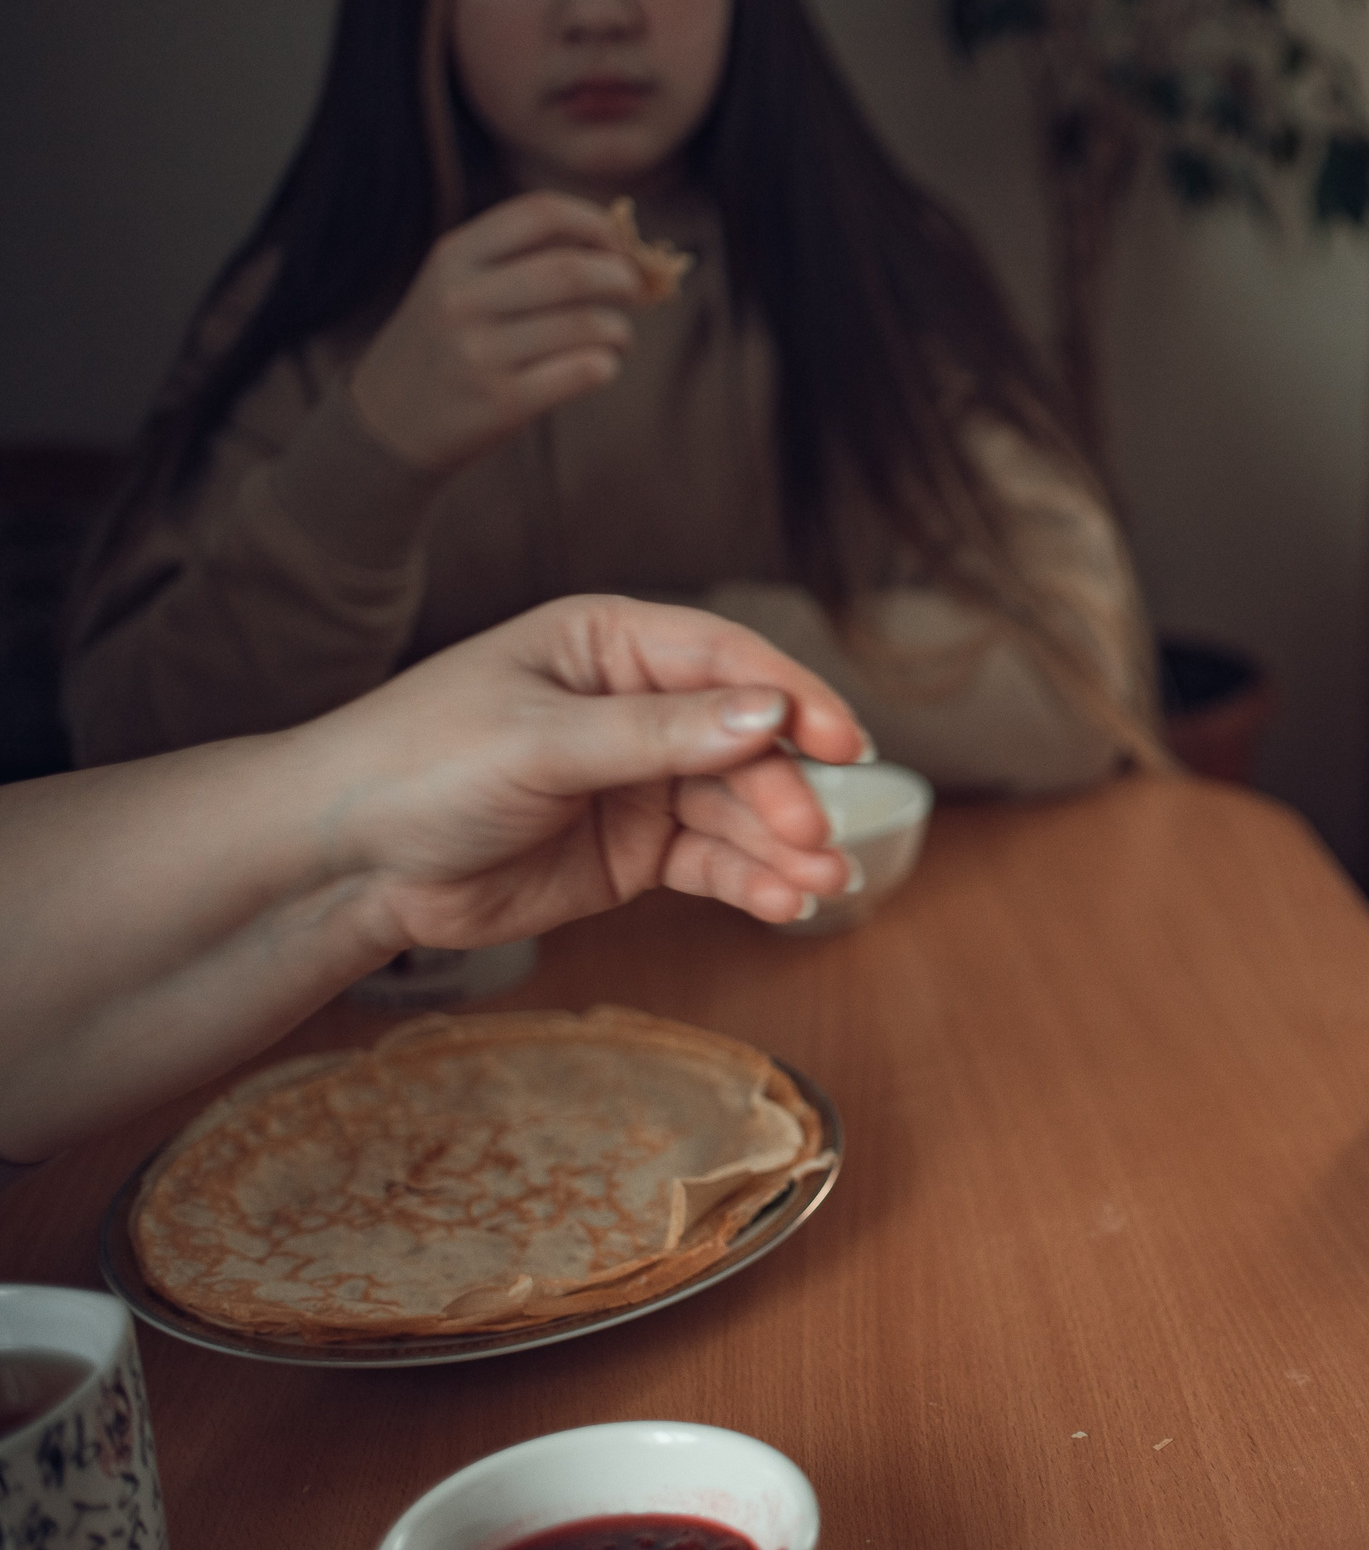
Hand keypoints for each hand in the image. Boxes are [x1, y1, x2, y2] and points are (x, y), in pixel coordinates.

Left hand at [296, 595, 868, 949]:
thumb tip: (770, 715)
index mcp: (608, 646)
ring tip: (822, 884)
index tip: (844, 743)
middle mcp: (635, 707)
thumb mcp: (540, 742)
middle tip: (813, 836)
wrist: (344, 862)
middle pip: (744, 742)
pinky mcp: (632, 850)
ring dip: (783, 845)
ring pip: (737, 808)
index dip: (793, 698)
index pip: (726, 661)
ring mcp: (637, 782)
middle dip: (785, 790)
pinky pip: (710, 861)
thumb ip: (659, 733)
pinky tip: (781, 903)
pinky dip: (749, 882)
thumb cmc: (417, 765)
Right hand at [350, 192, 644, 473]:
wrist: (388, 421)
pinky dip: (608, 366)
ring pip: (587, 324)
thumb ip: (520, 257)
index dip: (595, 224)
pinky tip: (600, 367)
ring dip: (620, 330)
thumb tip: (618, 241)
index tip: (619, 244)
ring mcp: (479, 352)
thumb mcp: (457, 284)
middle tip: (636, 291)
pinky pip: (585, 371)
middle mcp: (462, 299)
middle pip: (571, 270)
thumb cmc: (447, 343)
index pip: (540, 214)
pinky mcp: (501, 402)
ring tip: (617, 337)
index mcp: (454, 255)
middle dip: (622, 277)